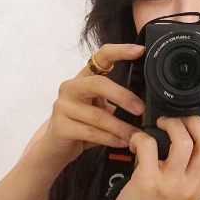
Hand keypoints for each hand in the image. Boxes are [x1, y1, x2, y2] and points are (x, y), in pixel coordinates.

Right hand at [19, 43, 146, 169]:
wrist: (55, 148)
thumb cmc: (81, 127)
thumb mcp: (100, 110)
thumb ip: (115, 104)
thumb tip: (144, 107)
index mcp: (83, 79)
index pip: (100, 57)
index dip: (120, 51)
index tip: (139, 51)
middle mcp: (71, 88)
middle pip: (99, 84)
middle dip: (123, 96)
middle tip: (140, 109)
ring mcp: (63, 107)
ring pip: (98, 115)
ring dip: (121, 127)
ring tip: (135, 134)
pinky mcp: (61, 127)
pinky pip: (92, 132)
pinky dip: (110, 139)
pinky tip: (122, 142)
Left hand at [108, 115, 199, 199]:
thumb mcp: (187, 195)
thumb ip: (194, 172)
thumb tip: (190, 137)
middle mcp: (191, 185)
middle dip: (195, 122)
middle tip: (180, 122)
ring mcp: (170, 183)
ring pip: (182, 142)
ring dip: (171, 125)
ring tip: (161, 125)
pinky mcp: (147, 181)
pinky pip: (148, 146)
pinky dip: (141, 138)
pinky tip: (137, 143)